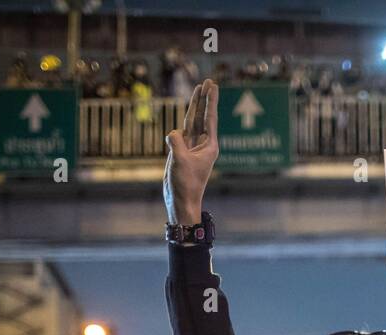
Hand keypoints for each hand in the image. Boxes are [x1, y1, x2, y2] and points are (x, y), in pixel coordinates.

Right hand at [164, 78, 218, 225]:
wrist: (181, 201)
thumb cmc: (185, 185)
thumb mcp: (180, 161)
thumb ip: (176, 143)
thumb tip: (172, 132)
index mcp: (209, 146)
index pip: (209, 118)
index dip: (210, 100)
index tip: (213, 85)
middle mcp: (203, 145)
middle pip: (203, 115)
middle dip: (205, 98)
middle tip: (209, 81)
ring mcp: (192, 147)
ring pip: (193, 121)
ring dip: (195, 105)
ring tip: (199, 89)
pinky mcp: (182, 152)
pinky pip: (182, 132)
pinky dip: (182, 122)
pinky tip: (184, 116)